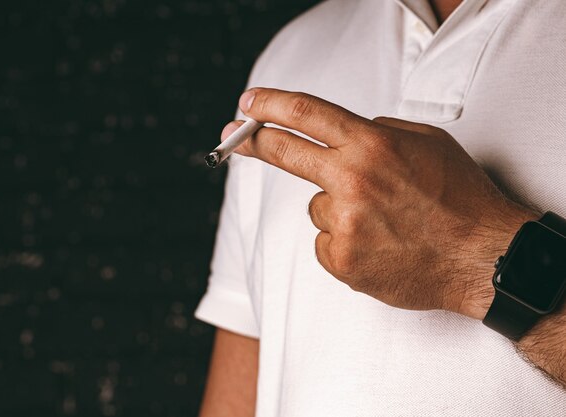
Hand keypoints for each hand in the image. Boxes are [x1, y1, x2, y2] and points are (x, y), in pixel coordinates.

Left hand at [222, 88, 537, 318]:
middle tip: (236, 136)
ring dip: (338, 210)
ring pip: (316, 207)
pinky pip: (324, 242)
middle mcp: (352, 181)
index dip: (272, 105)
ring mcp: (344, 223)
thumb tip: (345, 134)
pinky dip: (343, 242)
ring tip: (381, 221)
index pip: (307, 114)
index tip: (249, 103)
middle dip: (255, 141)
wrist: (479, 256)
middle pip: (286, 153)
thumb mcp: (427, 143)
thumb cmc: (459, 198)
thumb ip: (380, 132)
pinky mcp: (341, 260)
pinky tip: (376, 243)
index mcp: (373, 146)